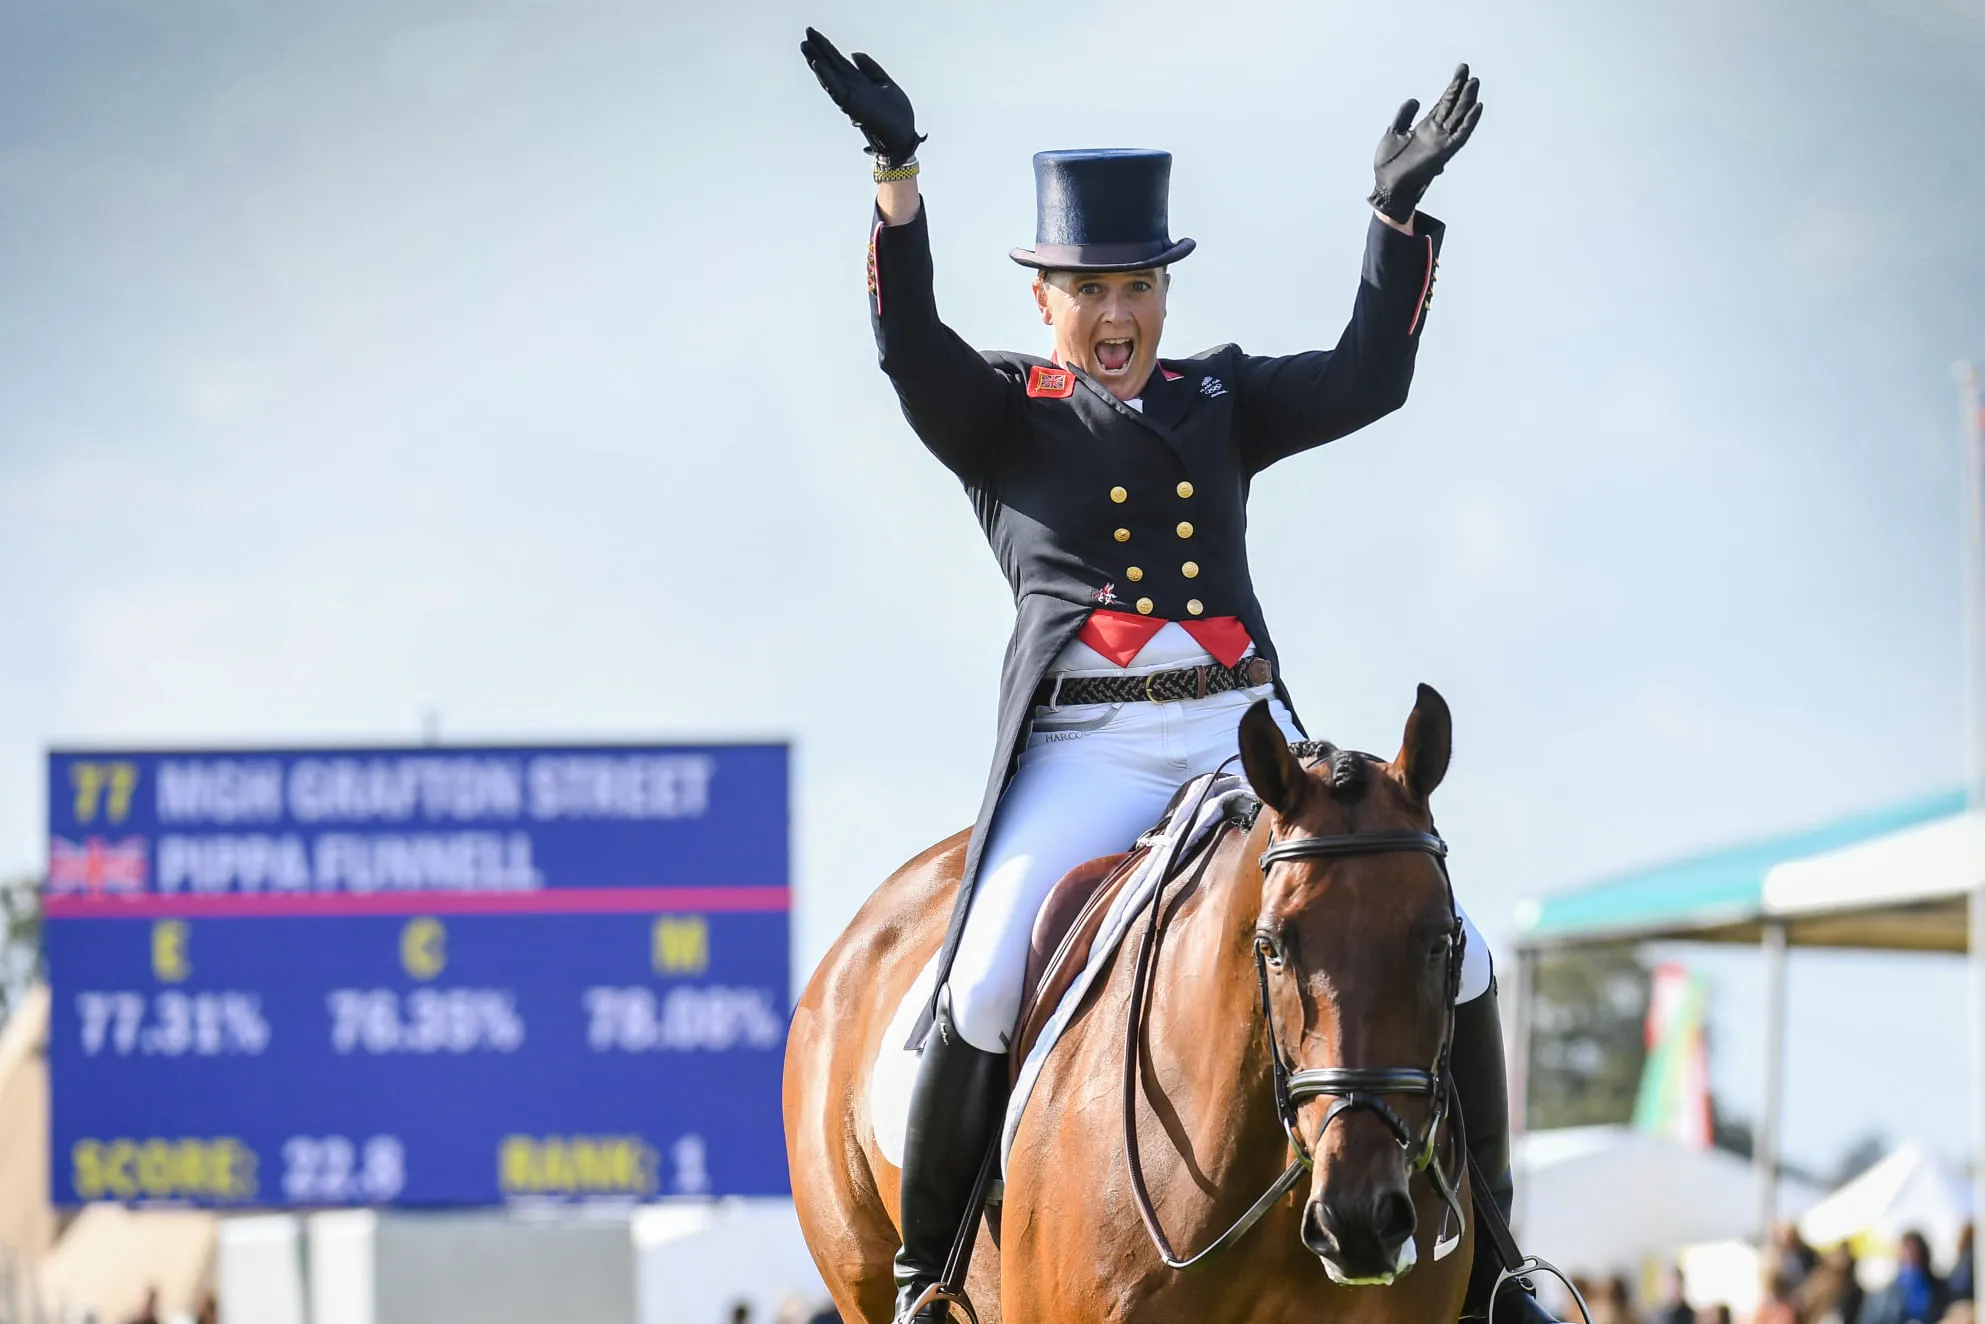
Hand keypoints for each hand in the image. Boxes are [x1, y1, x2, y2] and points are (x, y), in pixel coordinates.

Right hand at [800, 27, 923, 166]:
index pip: (838, 61)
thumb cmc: (896, 115)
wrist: (903, 136)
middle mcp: (851, 88)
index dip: (827, 46)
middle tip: (805, 34)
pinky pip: (836, 88)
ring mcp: (850, 96)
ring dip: (817, 60)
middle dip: (818, 49)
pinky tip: (817, 63)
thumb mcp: (885, 83)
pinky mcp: (852, 105)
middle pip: (831, 65)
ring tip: (806, 46)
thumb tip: (853, 53)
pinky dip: (826, 76)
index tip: (813, 33)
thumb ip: (870, 68)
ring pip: (829, 75)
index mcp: (858, 82)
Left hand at [1369, 64, 1481, 222]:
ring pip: (1459, 117)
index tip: (1461, 71)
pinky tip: (1477, 108)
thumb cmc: (1389, 165)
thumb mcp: (1393, 133)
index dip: (1452, 87)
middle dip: (1460, 88)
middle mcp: (1436, 133)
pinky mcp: (1443, 152)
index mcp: (1425, 127)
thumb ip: (1404, 116)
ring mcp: (1441, 141)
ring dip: (1467, 100)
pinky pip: (1460, 135)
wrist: (1387, 187)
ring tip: (1474, 82)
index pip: (1444, 104)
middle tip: (1466, 69)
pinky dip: (1470, 122)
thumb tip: (1414, 100)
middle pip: (1453, 106)